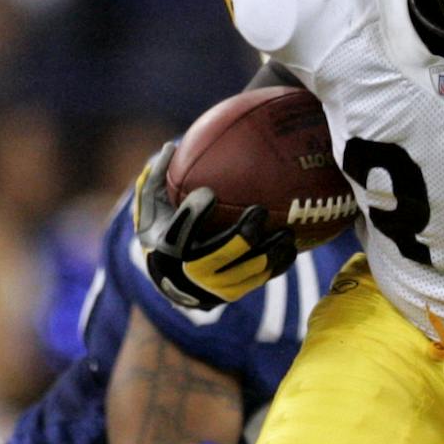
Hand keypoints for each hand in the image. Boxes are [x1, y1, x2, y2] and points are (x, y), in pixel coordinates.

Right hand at [133, 143, 295, 311]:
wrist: (167, 279)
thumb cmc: (161, 230)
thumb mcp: (151, 207)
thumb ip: (157, 179)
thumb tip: (170, 147)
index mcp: (164, 252)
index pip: (178, 235)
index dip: (193, 216)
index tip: (209, 193)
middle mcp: (186, 276)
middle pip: (216, 258)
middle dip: (240, 237)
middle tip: (259, 211)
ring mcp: (210, 290)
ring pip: (243, 274)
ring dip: (269, 253)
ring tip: (287, 233)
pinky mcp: (230, 296)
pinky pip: (258, 282)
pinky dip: (277, 266)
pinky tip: (292, 247)